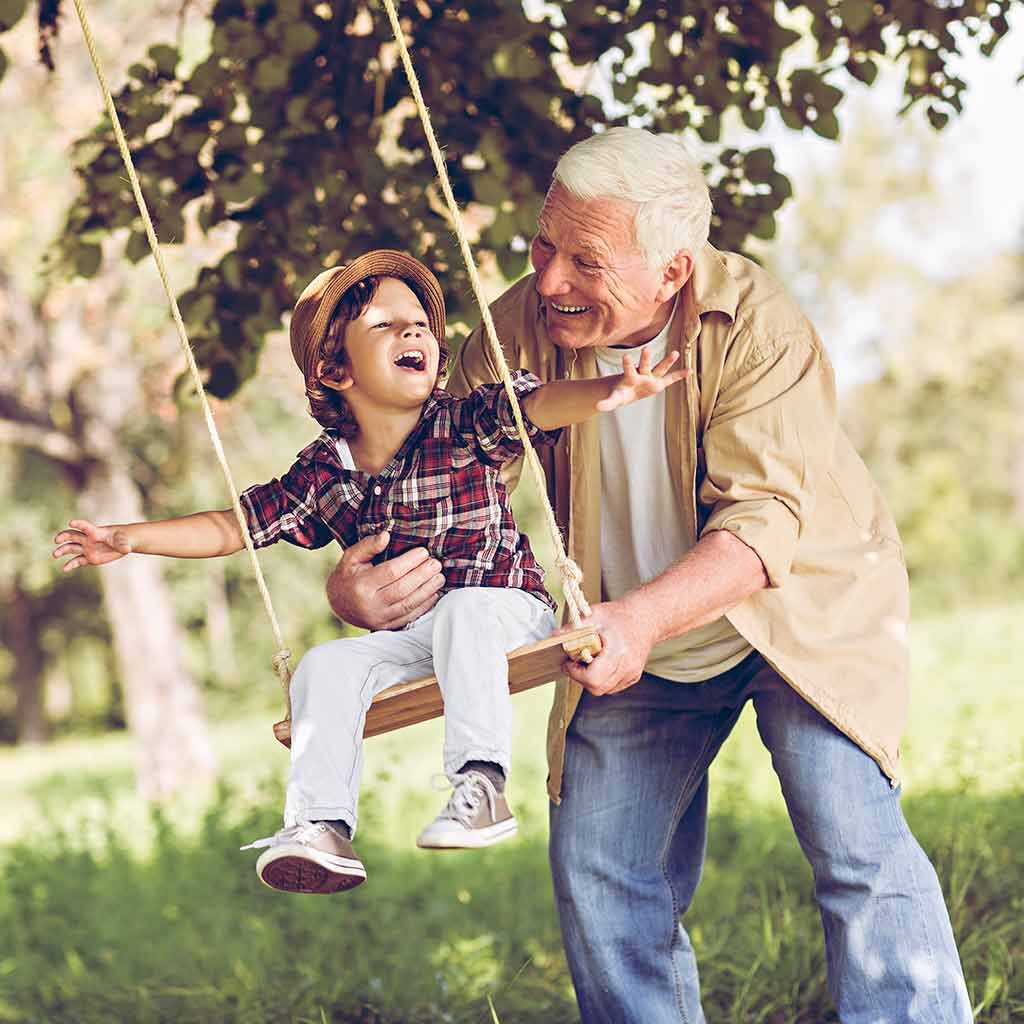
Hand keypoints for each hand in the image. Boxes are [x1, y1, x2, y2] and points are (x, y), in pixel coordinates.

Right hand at [52, 519, 131, 571]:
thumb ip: (123, 545)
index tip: (71, 522)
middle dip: (64, 537)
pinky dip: (70, 565)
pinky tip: (65, 569)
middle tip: (57, 540)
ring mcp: (87, 548)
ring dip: (62, 551)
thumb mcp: (124, 541)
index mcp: (96, 532)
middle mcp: (88, 539)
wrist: (123, 544)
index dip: (78, 524)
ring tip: (55, 555)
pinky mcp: (88, 558)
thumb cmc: (123, 539)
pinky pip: (77, 561)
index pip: (85, 526)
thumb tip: (127, 549)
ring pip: (71, 548)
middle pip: (73, 535)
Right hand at [325, 531, 444, 629]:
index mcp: (361, 585)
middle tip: (436, 564)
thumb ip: (368, 546)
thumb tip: (386, 535)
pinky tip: (434, 594)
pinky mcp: (386, 626)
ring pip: (409, 604)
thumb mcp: (351, 557)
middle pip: (403, 589)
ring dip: (427, 590)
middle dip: (423, 575)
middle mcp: (370, 604)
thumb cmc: (348, 576)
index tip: (423, 552)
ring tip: (439, 577)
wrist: (338, 604)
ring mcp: (379, 618)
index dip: (410, 561)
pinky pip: (409, 617)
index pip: (391, 572)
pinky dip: (424, 606)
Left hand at [560, 599, 655, 695]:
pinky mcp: (633, 677)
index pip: (593, 678)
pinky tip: (600, 663)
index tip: (569, 662)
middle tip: (575, 662)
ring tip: (588, 661)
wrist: (646, 617)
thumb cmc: (621, 615)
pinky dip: (602, 679)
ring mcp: (632, 674)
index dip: (576, 673)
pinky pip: (612, 687)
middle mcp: (628, 667)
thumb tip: (554, 636)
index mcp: (618, 652)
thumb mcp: (594, 615)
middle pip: (597, 688)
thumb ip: (573, 628)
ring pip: (604, 690)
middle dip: (581, 678)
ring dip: (591, 680)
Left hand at [596, 349, 688, 411]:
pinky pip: (671, 379)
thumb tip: (597, 407)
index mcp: (631, 377)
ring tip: (676, 353)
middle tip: (647, 348)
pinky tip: (690, 371)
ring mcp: (651, 377)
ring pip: (660, 368)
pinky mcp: (659, 382)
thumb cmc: (621, 392)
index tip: (626, 355)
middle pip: (644, 365)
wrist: (628, 389)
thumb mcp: (614, 399)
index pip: (628, 369)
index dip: (627, 363)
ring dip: (667, 361)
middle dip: (646, 358)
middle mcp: (642, 374)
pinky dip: (680, 375)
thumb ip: (607, 402)